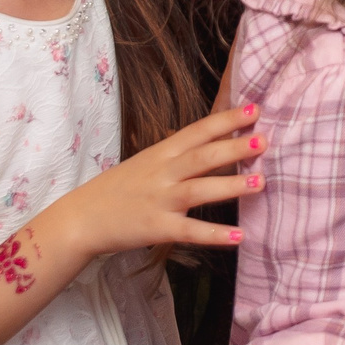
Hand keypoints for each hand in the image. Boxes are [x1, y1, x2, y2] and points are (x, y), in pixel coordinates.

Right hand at [51, 103, 264, 261]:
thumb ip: (177, 155)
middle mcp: (162, 173)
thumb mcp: (146, 163)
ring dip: (231, 185)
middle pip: (202, 156)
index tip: (255, 109)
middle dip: (234, 146)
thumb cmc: (117, 189)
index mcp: (161, 153)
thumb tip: (214, 142)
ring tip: (261, 182)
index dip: (226, 119)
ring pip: (199, 190)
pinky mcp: (156, 228)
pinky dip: (215, 234)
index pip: (198, 131)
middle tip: (265, 140)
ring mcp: (159, 200)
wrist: (79, 219)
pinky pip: (189, 231)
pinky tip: (239, 236)